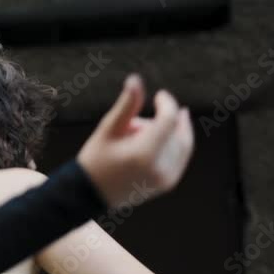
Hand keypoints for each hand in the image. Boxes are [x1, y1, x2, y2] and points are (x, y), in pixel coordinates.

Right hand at [77, 74, 193, 207]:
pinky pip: (181, 156)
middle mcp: (160, 168)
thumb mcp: (108, 129)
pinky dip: (174, 144)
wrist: (91, 194)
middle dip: (164, 119)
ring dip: (169, 131)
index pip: (168, 120)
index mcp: (144, 155)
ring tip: (139, 135)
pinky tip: (155, 140)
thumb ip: (127, 104)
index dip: (167, 103)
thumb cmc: (96, 158)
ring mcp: (167, 178)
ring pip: (183, 143)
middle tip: (139, 122)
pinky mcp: (168, 183)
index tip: (159, 95)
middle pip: (177, 131)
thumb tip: (135, 79)